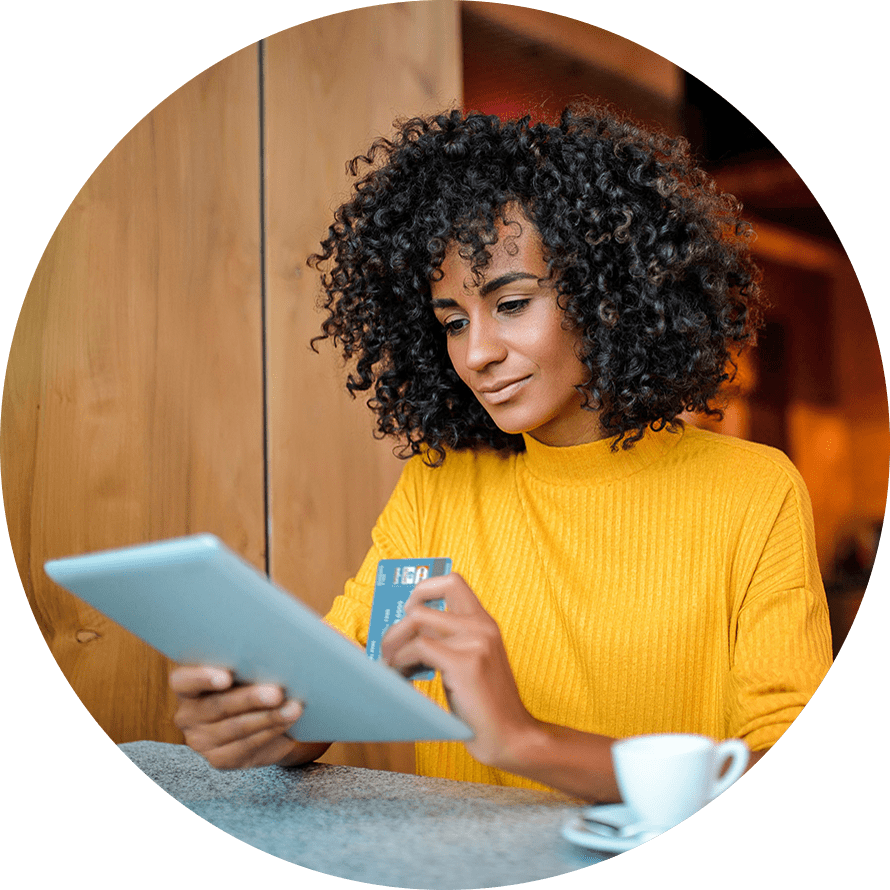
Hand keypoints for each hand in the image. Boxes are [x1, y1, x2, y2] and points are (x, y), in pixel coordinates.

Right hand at [169, 666, 303, 768]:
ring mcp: (201, 740)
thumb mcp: (243, 669)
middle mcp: (188, 714)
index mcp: (187, 685)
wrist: (259, 718)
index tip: (226, 677)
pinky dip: (271, 731)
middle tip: (276, 692)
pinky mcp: (220, 759)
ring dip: (269, 717)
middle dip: (250, 699)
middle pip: (218, 706)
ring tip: (294, 708)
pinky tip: (288, 721)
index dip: (202, 677)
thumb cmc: (248, 681)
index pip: (183, 680)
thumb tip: (276, 654)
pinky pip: (247, 746)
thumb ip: (247, 663)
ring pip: (236, 728)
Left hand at [379, 573, 537, 767]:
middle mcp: (481, 626)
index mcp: (485, 623)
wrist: (511, 736)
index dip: (424, 588)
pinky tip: (400, 676)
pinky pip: (418, 648)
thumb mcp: (471, 662)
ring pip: (415, 622)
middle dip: (396, 623)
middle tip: (390, 646)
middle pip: (423, 602)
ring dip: (393, 643)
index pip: (453, 581)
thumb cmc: (485, 705)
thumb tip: (407, 634)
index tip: (409, 608)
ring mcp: (475, 642)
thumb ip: (449, 643)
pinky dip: (400, 661)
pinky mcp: (465, 663)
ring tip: (390, 665)